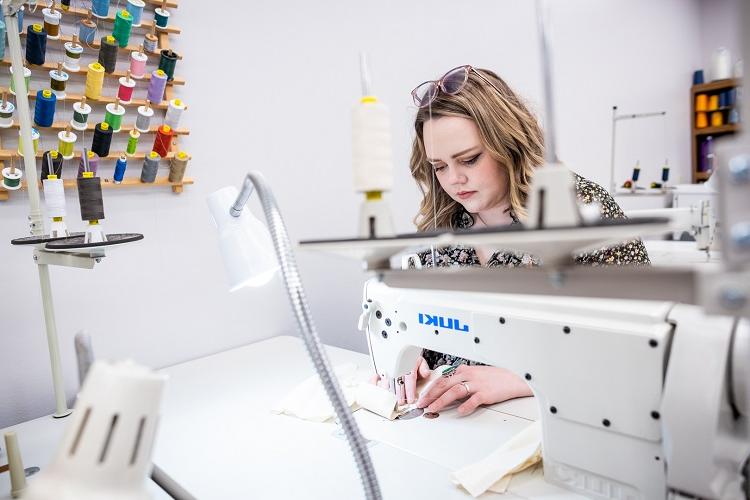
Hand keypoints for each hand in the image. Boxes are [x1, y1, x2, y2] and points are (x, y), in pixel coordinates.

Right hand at [370, 356, 431, 404]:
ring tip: (391, 401)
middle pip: (398, 382)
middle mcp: (397, 366)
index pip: (410, 378)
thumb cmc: (409, 358)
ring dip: (389, 392)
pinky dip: (376, 385)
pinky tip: (380, 392)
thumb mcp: (420, 360)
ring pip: (387, 381)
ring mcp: (388, 368)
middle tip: (401, 403)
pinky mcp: (380, 370)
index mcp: (408, 363)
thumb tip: (426, 373)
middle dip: (399, 394)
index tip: (411, 399)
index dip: (410, 390)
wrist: (400, 349)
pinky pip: (376, 378)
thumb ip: (423, 367)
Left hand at [416, 365, 531, 415]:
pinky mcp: (486, 393)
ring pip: (454, 391)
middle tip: (421, 404)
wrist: (514, 377)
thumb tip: (447, 390)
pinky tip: (459, 411)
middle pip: (444, 385)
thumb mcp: (475, 374)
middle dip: (430, 395)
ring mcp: (477, 384)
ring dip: (441, 401)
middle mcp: (468, 375)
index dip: (430, 389)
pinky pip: (473, 399)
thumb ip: (461, 380)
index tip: (422, 398)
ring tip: (433, 409)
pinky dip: (465, 405)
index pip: (442, 379)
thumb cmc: (495, 377)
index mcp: (464, 370)